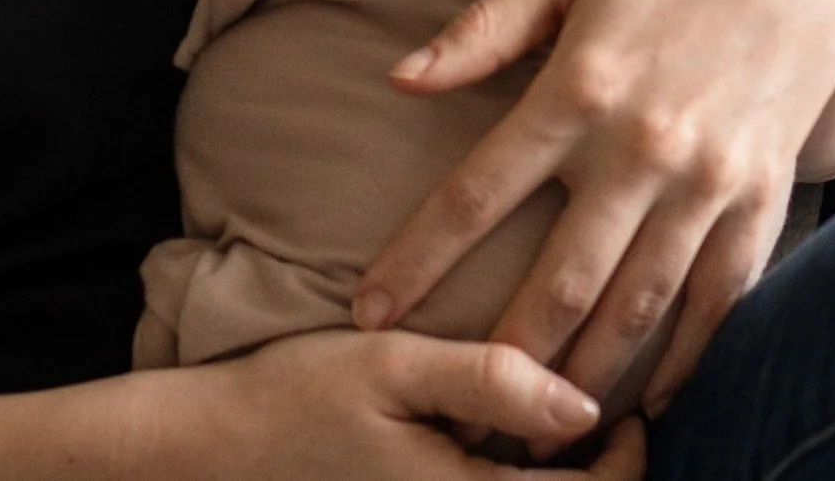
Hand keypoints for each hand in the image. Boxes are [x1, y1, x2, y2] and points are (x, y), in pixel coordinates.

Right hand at [181, 325, 644, 477]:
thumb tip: (586, 405)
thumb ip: (493, 381)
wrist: (208, 453)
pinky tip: (507, 449)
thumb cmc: (300, 397)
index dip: (626, 463)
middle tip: (607, 417)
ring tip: (562, 431)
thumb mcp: (397, 365)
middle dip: (600, 479)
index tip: (626, 410)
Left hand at [352, 0, 834, 417]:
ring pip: (635, 306)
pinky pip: (718, 300)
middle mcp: (642, 146)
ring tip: (538, 429)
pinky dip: (684, 359)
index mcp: (581, 86)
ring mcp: (706, 180)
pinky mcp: (759, 200)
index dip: (417, 259)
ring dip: (584, 376)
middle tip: (460, 415)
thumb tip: (400, 80)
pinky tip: (646, 401)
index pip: (478, 192)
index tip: (368, 312)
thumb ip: (484, 28)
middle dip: (504, 361)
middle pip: (559, 281)